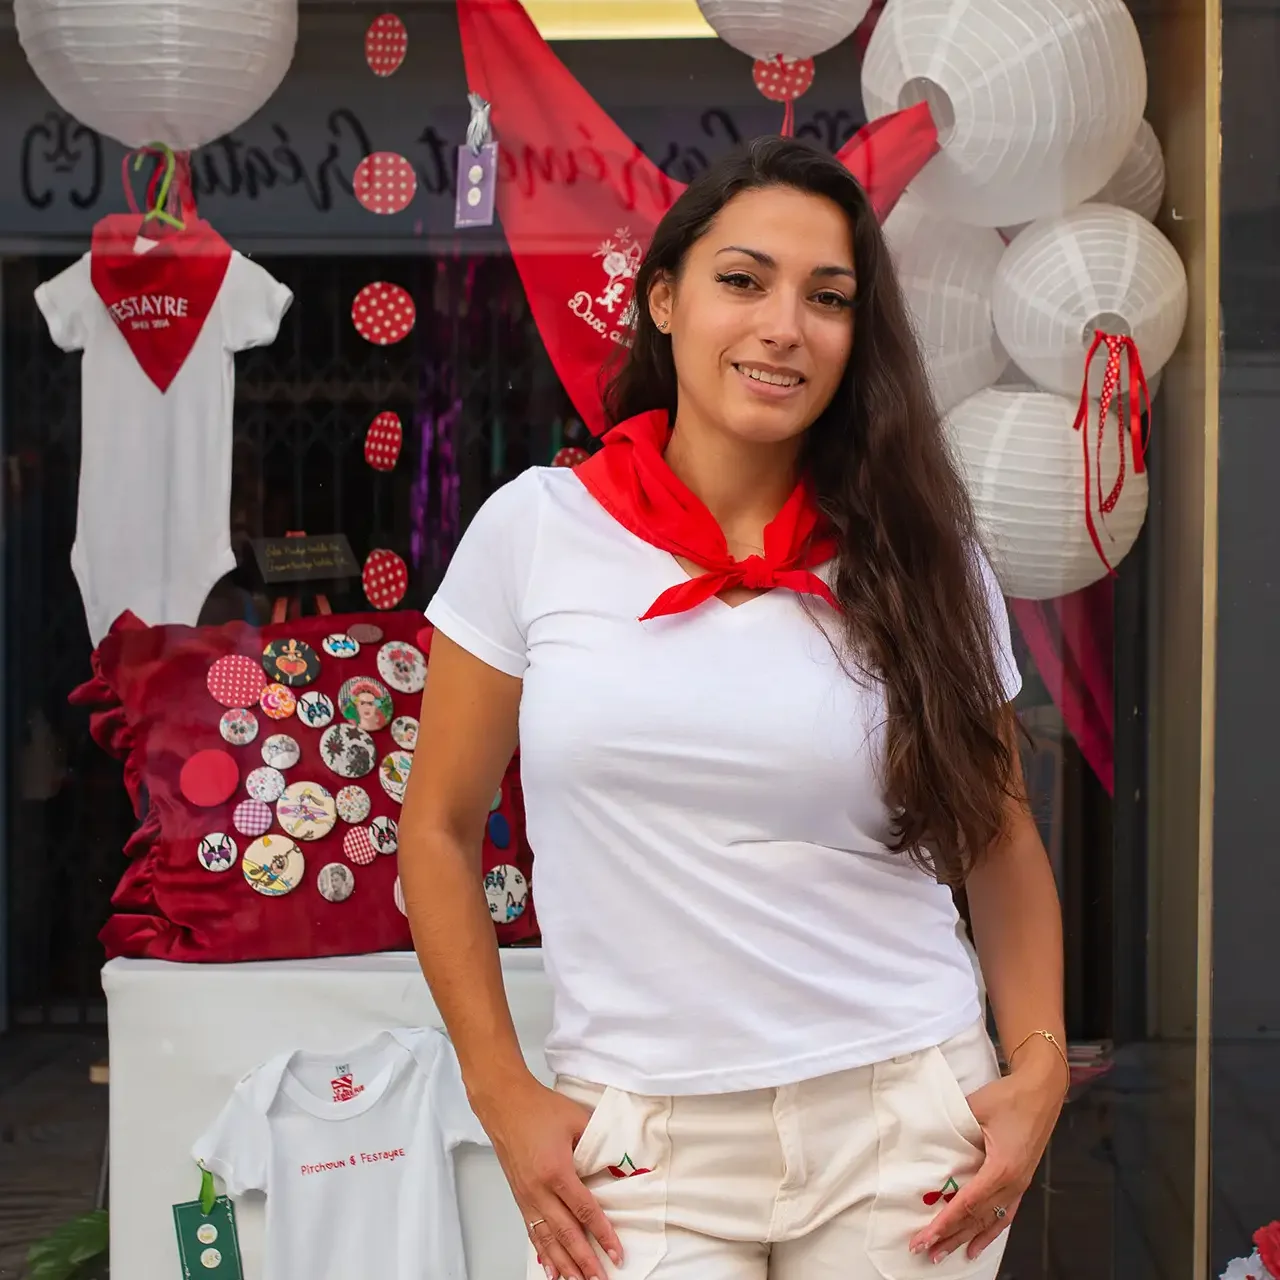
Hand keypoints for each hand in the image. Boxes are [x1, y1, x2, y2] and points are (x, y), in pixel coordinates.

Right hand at [472, 1074, 622, 1279]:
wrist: (504, 1103)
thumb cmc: (539, 1108)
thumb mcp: (577, 1120)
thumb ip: (598, 1145)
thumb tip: (619, 1166)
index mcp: (556, 1171)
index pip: (585, 1211)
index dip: (603, 1235)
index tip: (617, 1253)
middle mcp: (539, 1190)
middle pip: (566, 1234)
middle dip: (585, 1261)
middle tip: (601, 1279)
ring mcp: (526, 1196)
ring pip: (547, 1239)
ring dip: (564, 1264)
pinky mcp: (518, 1196)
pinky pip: (531, 1231)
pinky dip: (542, 1253)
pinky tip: (549, 1269)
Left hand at [909, 1052, 1064, 1263]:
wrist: (1042, 1091)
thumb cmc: (1010, 1097)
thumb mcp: (975, 1108)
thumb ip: (953, 1128)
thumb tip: (929, 1142)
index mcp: (1001, 1169)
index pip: (967, 1204)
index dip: (944, 1223)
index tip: (924, 1237)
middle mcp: (1012, 1184)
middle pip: (977, 1218)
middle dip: (950, 1236)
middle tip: (924, 1251)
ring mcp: (1019, 1185)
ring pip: (990, 1221)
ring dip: (967, 1238)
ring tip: (946, 1254)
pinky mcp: (1022, 1181)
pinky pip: (1005, 1215)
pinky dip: (990, 1232)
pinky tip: (978, 1244)